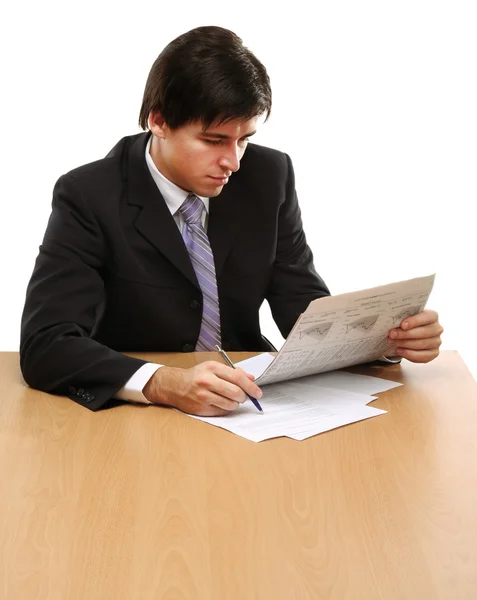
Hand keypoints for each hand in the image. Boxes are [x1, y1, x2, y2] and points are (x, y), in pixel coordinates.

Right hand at [143, 361, 262, 415]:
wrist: (175, 386)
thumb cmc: (196, 376)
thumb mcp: (213, 368)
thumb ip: (233, 372)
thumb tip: (251, 379)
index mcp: (212, 368)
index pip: (238, 378)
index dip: (251, 387)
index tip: (258, 392)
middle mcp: (207, 381)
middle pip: (236, 392)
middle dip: (244, 396)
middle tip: (243, 396)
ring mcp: (203, 396)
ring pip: (231, 404)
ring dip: (235, 403)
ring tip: (229, 398)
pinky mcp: (201, 408)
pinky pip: (222, 411)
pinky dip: (226, 408)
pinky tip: (220, 402)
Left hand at [387, 309, 442, 362]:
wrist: (409, 335)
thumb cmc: (408, 324)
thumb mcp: (406, 318)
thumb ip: (403, 318)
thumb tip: (392, 322)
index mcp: (432, 316)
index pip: (427, 317)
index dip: (415, 321)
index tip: (402, 325)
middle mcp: (437, 329)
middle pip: (423, 332)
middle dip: (405, 334)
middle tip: (392, 334)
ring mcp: (437, 342)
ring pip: (421, 344)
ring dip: (405, 344)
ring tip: (393, 342)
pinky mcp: (434, 353)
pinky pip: (423, 356)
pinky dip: (410, 354)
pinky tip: (400, 351)